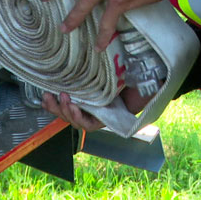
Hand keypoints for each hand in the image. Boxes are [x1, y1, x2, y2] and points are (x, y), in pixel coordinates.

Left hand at [41, 87, 157, 131]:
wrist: (135, 76)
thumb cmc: (139, 84)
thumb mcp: (144, 89)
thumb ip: (147, 92)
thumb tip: (155, 88)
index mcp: (107, 116)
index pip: (90, 124)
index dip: (80, 117)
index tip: (74, 105)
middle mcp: (94, 114)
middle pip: (75, 120)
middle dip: (65, 111)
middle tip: (61, 97)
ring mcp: (85, 106)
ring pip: (66, 113)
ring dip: (55, 107)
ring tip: (47, 96)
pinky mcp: (78, 96)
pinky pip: (63, 104)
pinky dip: (53, 102)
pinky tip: (45, 97)